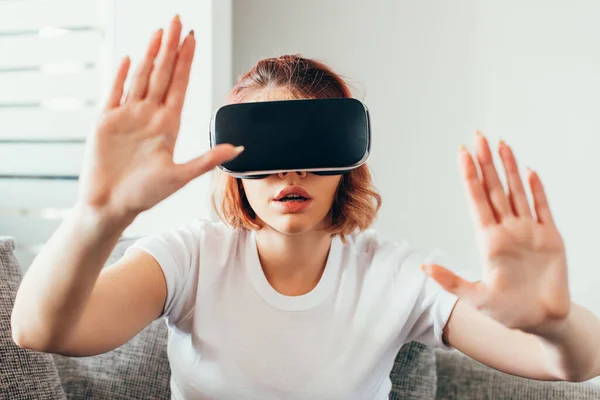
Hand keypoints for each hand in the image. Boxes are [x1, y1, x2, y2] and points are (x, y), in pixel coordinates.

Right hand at [77, 15, 242, 222]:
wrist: (110, 206)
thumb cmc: (144, 196)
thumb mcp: (179, 177)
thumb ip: (207, 160)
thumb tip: (238, 149)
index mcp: (167, 126)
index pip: (179, 85)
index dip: (185, 62)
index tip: (192, 40)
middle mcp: (149, 116)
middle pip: (162, 74)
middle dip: (170, 47)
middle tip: (177, 21)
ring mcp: (128, 116)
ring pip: (140, 77)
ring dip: (149, 54)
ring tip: (159, 32)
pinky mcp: (106, 122)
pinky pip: (114, 92)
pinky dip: (121, 75)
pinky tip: (130, 58)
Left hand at [422, 132, 570, 336]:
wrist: (542, 322)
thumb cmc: (507, 312)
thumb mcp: (474, 298)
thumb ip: (450, 281)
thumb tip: (424, 267)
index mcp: (489, 241)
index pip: (477, 201)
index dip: (470, 177)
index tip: (462, 154)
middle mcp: (507, 231)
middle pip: (495, 189)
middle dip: (486, 163)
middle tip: (478, 137)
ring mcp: (529, 231)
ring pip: (517, 192)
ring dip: (510, 169)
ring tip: (501, 145)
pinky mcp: (550, 237)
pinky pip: (543, 208)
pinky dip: (537, 190)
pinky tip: (528, 172)